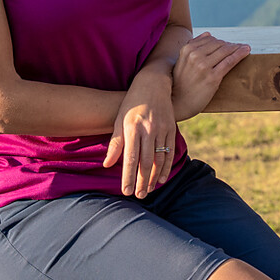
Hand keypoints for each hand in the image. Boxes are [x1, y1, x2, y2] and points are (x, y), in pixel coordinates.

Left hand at [104, 67, 177, 197]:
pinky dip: (167, 166)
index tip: (126, 191)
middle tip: (139, 196)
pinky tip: (162, 178)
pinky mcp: (172, 128)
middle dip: (142, 181)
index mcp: (132, 128)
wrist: (153, 83)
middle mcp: (148, 129)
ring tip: (149, 190)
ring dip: (154, 177)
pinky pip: (170, 151)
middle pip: (146, 162)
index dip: (128, 177)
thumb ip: (116, 143)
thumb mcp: (119, 120)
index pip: (130, 158)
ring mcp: (162, 129)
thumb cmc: (132, 102)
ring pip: (159, 159)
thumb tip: (107, 164)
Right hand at [171, 32, 252, 120]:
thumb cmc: (180, 83)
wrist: (177, 103)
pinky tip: (246, 51)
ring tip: (245, 48)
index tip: (229, 44)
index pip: (210, 39)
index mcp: (187, 49)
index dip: (221, 41)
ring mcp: (203, 66)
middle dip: (230, 45)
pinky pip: (229, 62)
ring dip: (238, 48)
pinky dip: (239, 54)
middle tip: (240, 47)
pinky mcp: (212, 78)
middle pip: (219, 44)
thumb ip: (193, 46)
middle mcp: (194, 55)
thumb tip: (208, 33)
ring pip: (225, 51)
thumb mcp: (181, 61)